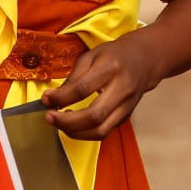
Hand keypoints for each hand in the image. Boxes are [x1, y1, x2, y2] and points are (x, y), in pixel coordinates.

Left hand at [43, 32, 167, 140]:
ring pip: (100, 130)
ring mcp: (126, 106)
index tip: (46, 99)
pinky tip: (73, 125)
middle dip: (67, 121)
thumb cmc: (115, 56)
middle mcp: (122, 89)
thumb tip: (53, 97)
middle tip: (50, 117)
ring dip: (75, 132)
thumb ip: (73, 77)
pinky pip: (103, 132)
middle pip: (93, 115)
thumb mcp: (92, 56)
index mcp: (111, 68)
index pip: (83, 88)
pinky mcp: (125, 118)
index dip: (61, 97)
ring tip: (60, 123)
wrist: (144, 61)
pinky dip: (84, 133)